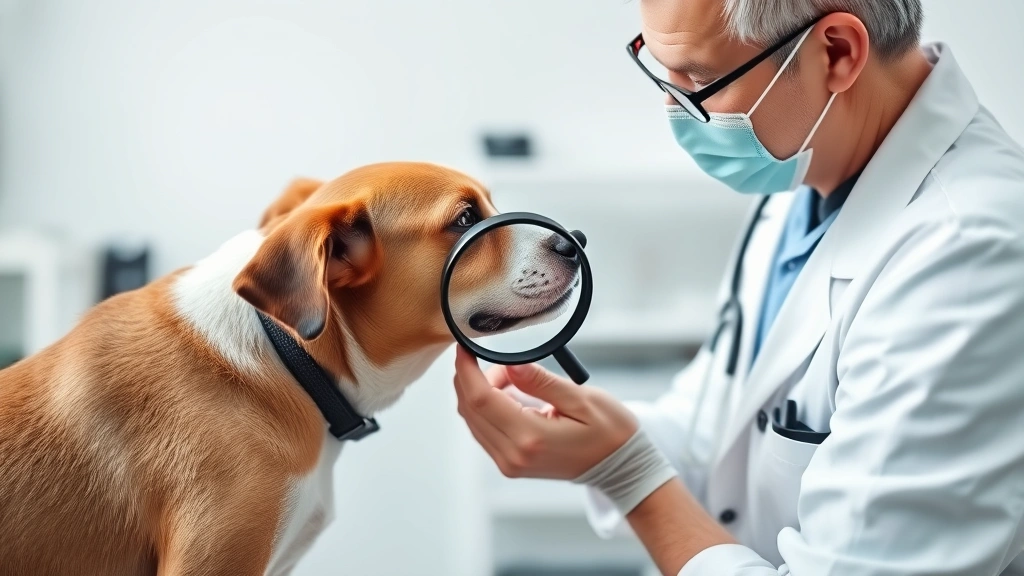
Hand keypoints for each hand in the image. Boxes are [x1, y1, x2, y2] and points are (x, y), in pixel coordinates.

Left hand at [453, 346, 637, 479]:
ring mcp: (509, 463)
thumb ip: (540, 381)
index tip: (464, 347)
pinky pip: (483, 430)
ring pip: (473, 420)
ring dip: (478, 391)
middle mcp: (513, 455)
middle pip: (470, 410)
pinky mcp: (510, 464)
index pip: (481, 399)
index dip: (467, 370)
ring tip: (508, 375)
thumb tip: (509, 364)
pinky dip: (486, 407)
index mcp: (530, 438)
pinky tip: (507, 392)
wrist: (620, 467)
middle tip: (491, 356)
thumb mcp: (581, 399)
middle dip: (470, 377)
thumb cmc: (609, 432)